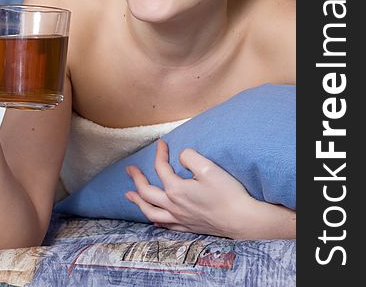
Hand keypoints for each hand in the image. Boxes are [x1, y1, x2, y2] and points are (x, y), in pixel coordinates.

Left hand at [125, 139, 259, 237]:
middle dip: (136, 179)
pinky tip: (153, 219)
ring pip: (151, 212)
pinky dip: (155, 220)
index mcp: (176, 189)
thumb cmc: (227, 193)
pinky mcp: (188, 227)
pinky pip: (165, 225)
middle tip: (129, 169)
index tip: (161, 143)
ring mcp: (179, 219)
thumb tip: (180, 156)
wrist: (242, 220)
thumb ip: (190, 157)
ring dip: (138, 202)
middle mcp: (173, 206)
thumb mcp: (208, 167)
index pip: (161, 168)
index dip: (160, 153)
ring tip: (129, 196)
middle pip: (147, 192)